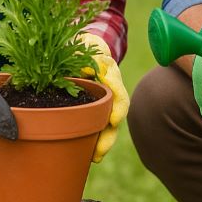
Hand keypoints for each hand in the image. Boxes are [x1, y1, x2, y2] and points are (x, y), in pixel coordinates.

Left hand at [78, 33, 128, 162]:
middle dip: (110, 133)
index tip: (114, 119)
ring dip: (104, 142)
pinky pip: (98, 125)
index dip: (117, 106)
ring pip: (109, 124)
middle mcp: (112, 89)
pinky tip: (91, 156)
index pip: (117, 89)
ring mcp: (106, 101)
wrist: (84, 47)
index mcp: (110, 72)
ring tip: (95, 157)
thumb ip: (87, 53)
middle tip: (100, 151)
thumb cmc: (84, 45)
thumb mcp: (84, 44)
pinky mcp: (97, 109)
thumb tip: (90, 69)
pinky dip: (96, 140)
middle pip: (117, 113)